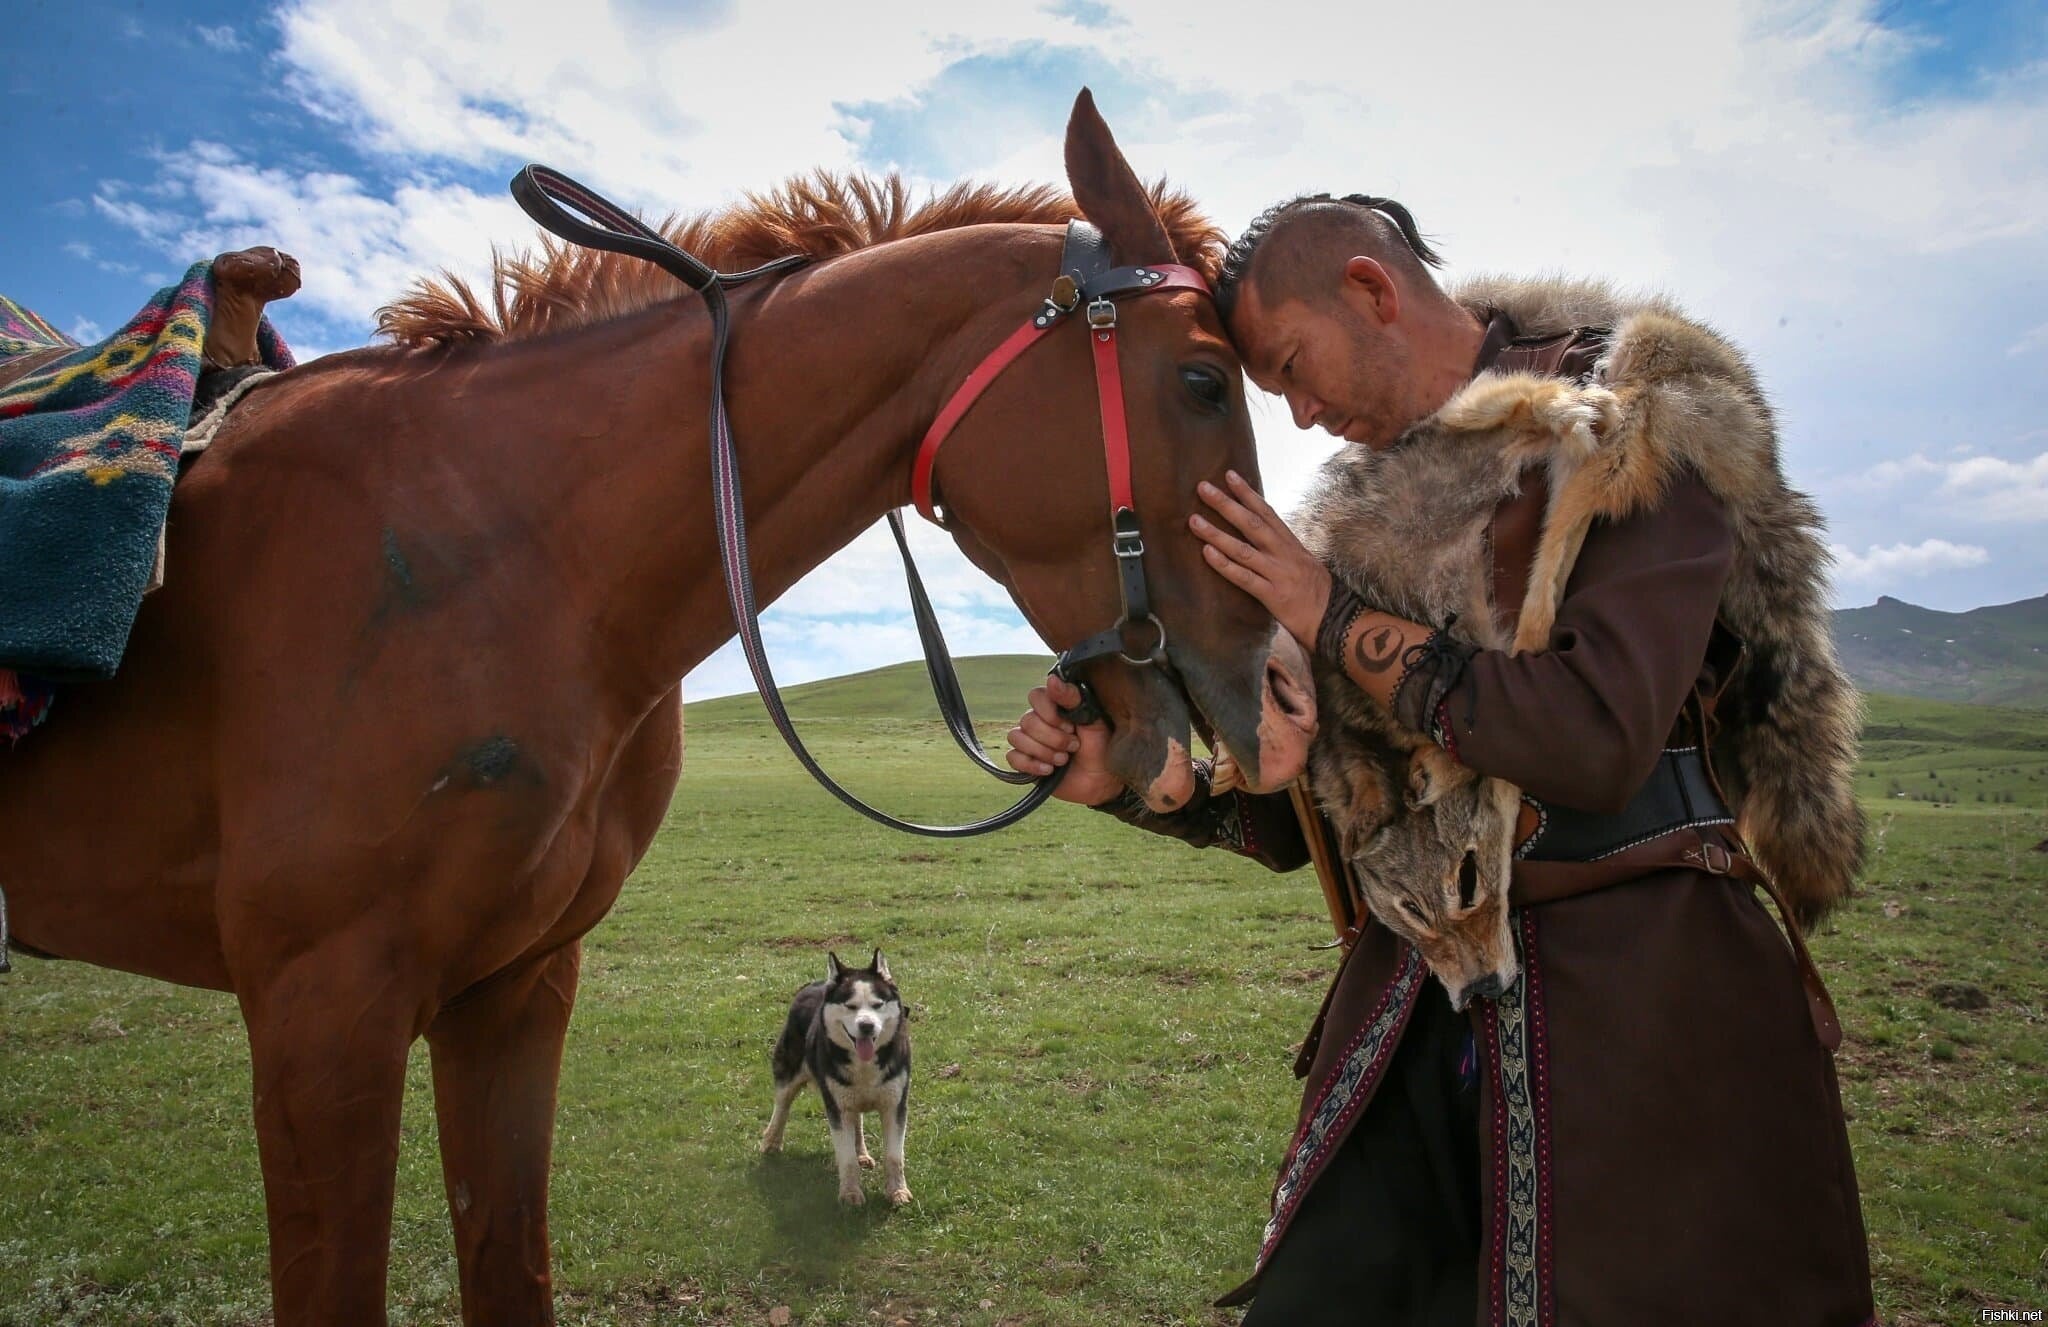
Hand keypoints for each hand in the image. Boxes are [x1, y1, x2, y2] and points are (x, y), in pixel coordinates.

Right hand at [1005, 673, 1122, 805]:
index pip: (1036, 696)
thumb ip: (1071, 698)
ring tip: (1063, 760)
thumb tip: (1051, 679)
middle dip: (1053, 738)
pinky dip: (1031, 764)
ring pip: (1017, 738)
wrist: (1101, 781)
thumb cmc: (1100, 747)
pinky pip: (1012, 757)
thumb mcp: (1092, 720)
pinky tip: (1049, 770)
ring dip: (1043, 751)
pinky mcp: (1025, 762)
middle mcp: (1038, 721)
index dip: (1050, 713)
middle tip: (1073, 746)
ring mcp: (1029, 741)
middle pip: (1027, 720)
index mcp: (1054, 707)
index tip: (1070, 726)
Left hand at [1189, 470, 1331, 651]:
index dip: (1247, 493)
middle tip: (1203, 487)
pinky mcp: (1273, 595)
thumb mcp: (1303, 563)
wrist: (1336, 620)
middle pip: (1252, 523)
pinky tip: (1207, 553)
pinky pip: (1244, 578)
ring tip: (1194, 520)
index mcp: (1291, 544)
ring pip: (1243, 549)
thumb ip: (1283, 549)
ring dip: (1217, 533)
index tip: (1229, 475)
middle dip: (1226, 504)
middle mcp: (1284, 554)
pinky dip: (1225, 565)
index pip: (1267, 512)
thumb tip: (1264, 536)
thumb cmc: (1318, 593)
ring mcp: (1278, 573)